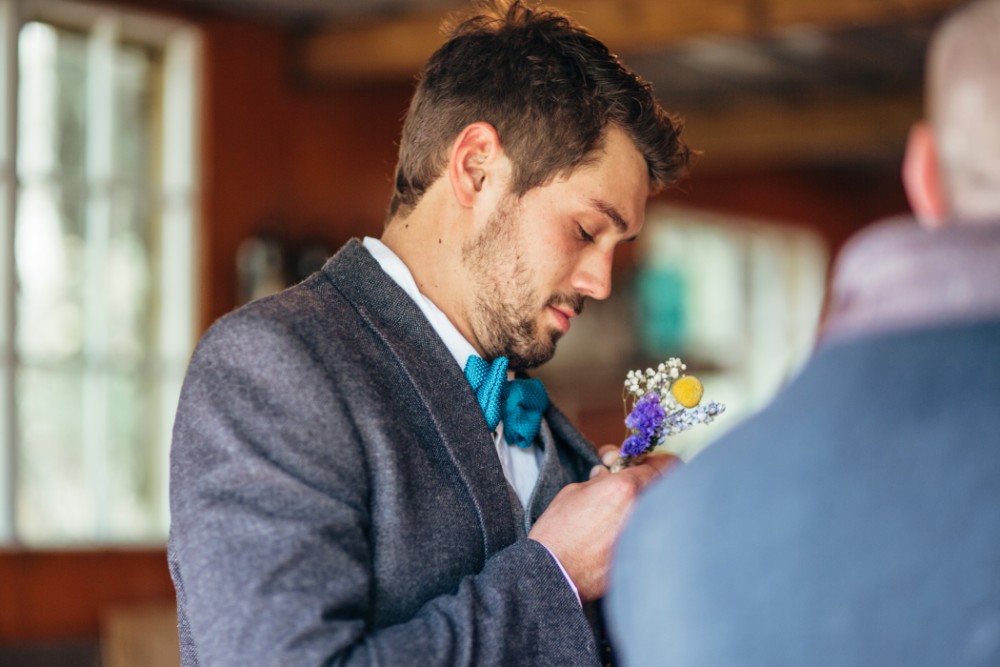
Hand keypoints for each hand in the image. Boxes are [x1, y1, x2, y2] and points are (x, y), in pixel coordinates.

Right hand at [528, 445, 677, 600]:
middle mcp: (642, 510)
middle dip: (654, 481)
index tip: (646, 463)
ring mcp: (646, 535)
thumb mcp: (574, 491)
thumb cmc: (559, 532)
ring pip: (664, 511)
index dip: (657, 460)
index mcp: (625, 488)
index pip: (664, 464)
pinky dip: (644, 529)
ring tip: (624, 512)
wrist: (555, 574)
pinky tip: (621, 534)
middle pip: (671, 486)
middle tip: (635, 485)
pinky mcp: (645, 556)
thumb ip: (601, 480)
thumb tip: (609, 476)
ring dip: (648, 506)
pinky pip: (653, 534)